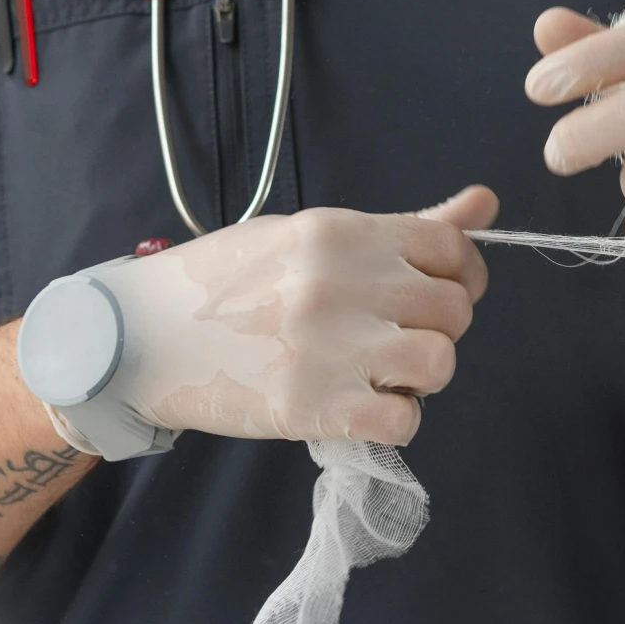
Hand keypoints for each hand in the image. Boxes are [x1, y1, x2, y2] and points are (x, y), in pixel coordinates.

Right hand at [70, 187, 496, 448]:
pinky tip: (362, 408)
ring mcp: (330, 346)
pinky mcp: (314, 407)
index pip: (451, 245)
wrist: (140, 337)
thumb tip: (484, 203)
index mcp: (341, 232)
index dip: (463, 274)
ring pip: (440, 362)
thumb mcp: (309, 236)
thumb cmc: (226, 282)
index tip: (436, 294)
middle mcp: (342, 282)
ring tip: (383, 374)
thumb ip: (401, 229)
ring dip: (422, 376)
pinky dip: (394, 421)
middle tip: (396, 338)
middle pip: (454, 308)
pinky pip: (403, 420)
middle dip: (438, 327)